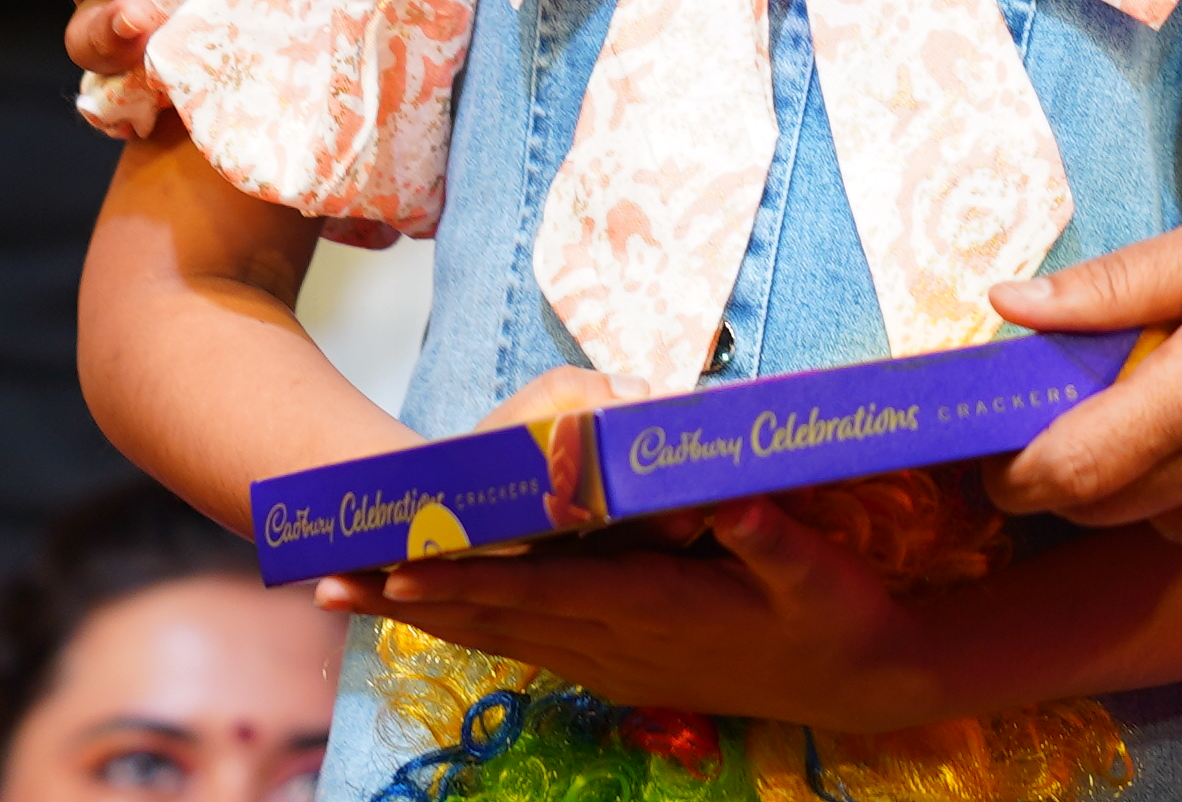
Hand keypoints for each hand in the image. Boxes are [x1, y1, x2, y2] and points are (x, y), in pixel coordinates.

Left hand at [353, 492, 947, 730]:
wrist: (857, 683)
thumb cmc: (838, 616)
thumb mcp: (815, 571)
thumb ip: (766, 534)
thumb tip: (726, 498)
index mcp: (654, 611)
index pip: (542, 593)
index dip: (471, 580)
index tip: (402, 568)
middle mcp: (617, 644)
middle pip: (495, 619)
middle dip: (409, 599)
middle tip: (325, 583)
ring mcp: (614, 662)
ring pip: (501, 637)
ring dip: (424, 616)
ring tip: (349, 597)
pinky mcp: (621, 667)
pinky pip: (528, 646)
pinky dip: (473, 628)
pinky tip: (438, 616)